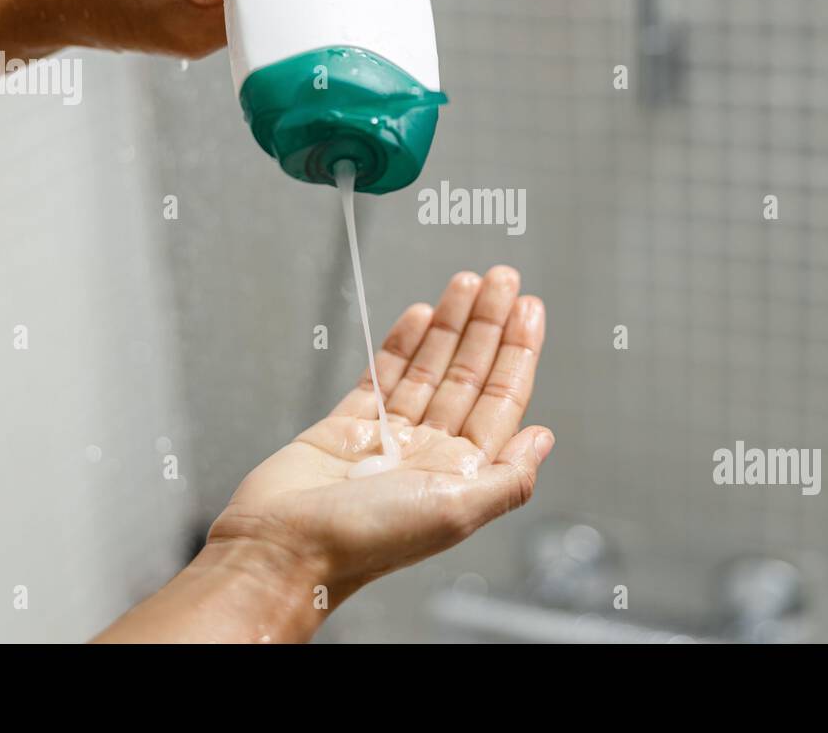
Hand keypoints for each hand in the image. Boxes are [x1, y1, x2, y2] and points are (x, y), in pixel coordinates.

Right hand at [215, 265, 551, 598]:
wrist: (283, 548)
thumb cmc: (366, 540)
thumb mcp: (457, 509)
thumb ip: (509, 476)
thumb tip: (544, 438)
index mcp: (460, 473)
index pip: (500, 399)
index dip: (518, 352)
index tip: (529, 309)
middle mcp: (429, 453)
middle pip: (468, 374)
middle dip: (488, 324)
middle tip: (503, 278)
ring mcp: (387, 438)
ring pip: (428, 368)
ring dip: (449, 325)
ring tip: (466, 282)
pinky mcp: (345, 428)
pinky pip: (381, 376)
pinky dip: (401, 344)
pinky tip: (419, 314)